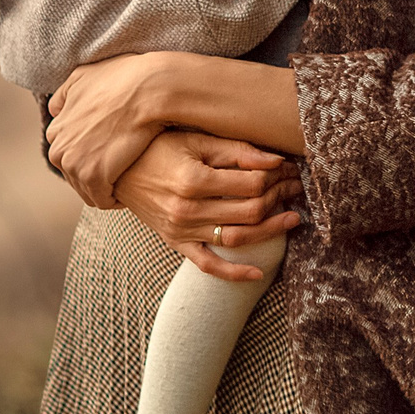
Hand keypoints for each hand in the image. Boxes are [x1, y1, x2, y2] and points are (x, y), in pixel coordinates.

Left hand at [46, 52, 174, 209]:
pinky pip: (103, 200)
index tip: (109, 154)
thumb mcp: (83, 77)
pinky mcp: (94, 178)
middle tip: (120, 169)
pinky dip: (115, 200)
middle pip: (75, 175)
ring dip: (105, 189)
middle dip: (95, 174)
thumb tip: (55, 108)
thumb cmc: (122, 79)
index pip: (68, 155)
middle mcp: (58, 149)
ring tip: (127, 182)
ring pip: (88, 190)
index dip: (90, 156)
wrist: (147, 90)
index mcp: (55, 130)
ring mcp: (74, 165)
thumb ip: (65, 95)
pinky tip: (130, 191)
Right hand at [114, 128, 306, 282]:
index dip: (277, 177)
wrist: (118, 171)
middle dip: (279, 199)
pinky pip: (207, 264)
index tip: (291, 169)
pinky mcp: (176, 242)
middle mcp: (188, 209)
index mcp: (194, 179)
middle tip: (296, 188)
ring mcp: (181, 230)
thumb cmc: (160, 148)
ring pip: (236, 238)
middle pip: (249, 210)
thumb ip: (235, 150)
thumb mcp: (195, 139)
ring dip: (269, 231)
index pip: (251, 184)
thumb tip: (274, 160)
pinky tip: (258, 274)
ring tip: (293, 219)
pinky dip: (232, 273)